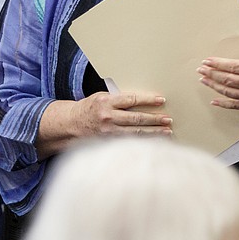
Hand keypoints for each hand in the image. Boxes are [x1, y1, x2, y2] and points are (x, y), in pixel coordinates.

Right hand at [37, 91, 172, 158]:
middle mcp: (107, 117)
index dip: (148, 100)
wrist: (70, 124)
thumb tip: (143, 99)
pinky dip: (143, 142)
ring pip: (135, 133)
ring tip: (167, 131)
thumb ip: (120, 99)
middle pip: (136, 118)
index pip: (132, 99)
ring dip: (153, 133)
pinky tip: (154, 142)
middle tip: (168, 120)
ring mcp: (108, 132)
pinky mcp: (107, 142)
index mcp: (107, 102)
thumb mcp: (102, 97)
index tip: (162, 100)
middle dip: (155, 119)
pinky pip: (129, 142)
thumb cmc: (90, 107)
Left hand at [197, 18, 238, 121]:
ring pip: (229, 92)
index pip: (235, 66)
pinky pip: (237, 106)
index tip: (208, 60)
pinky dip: (224, 104)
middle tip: (200, 69)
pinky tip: (215, 100)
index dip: (219, 64)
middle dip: (212, 74)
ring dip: (214, 86)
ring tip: (203, 80)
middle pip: (228, 79)